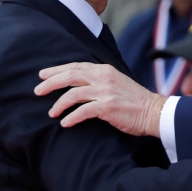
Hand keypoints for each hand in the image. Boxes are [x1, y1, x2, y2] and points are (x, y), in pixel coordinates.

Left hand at [34, 62, 165, 136]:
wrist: (154, 112)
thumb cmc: (135, 101)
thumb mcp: (117, 83)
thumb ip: (100, 81)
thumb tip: (79, 85)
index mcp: (105, 70)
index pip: (76, 66)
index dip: (56, 70)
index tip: (42, 75)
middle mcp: (104, 78)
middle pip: (70, 76)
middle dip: (50, 83)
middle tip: (37, 91)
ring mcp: (106, 92)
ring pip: (73, 93)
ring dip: (58, 104)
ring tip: (51, 113)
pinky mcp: (108, 107)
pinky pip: (83, 111)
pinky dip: (71, 117)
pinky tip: (65, 123)